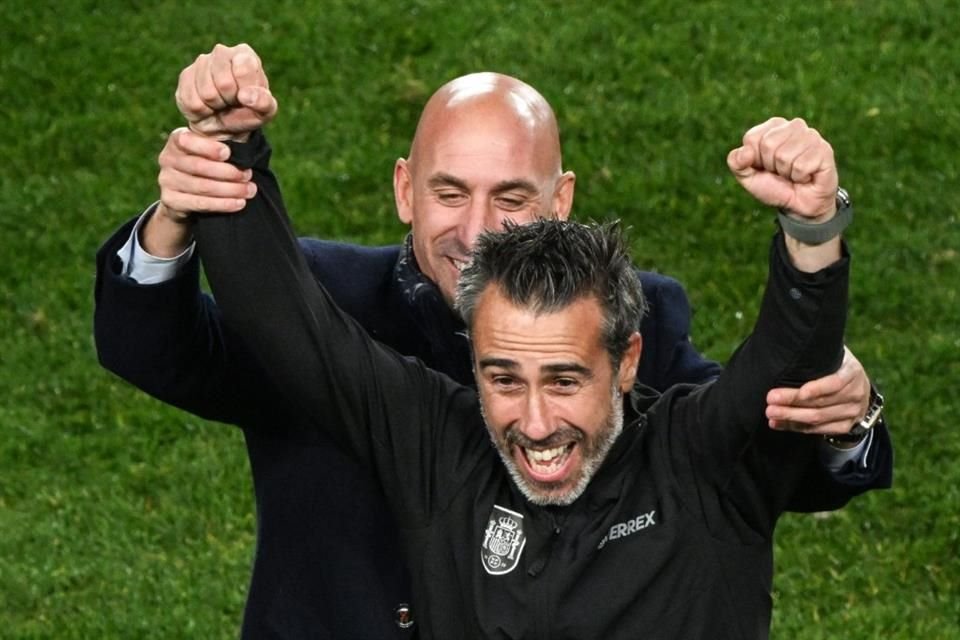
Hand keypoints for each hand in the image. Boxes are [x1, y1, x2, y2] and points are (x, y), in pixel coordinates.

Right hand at [143, 127, 256, 256]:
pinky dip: (223, 204)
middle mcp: (167, 158)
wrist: (185, 196)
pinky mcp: (169, 200)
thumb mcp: (209, 152)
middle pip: (199, 166)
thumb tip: (247, 150)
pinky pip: (200, 203)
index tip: (228, 153)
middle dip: (228, 172)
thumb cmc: (206, 166)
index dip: (207, 148)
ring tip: (249, 190)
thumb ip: (222, 146)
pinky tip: (239, 203)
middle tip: (248, 176)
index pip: (187, 141)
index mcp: (177, 140)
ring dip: (230, 189)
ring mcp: (166, 180)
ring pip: (202, 186)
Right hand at [175, 43, 277, 139]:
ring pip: (207, 94)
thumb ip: (264, 102)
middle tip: (232, 102)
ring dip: (216, 106)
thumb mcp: (265, 111)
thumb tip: (245, 96)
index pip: (244, 69)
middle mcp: (222, 52)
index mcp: (245, 55)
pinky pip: (192, 102)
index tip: (246, 96)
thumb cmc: (248, 112)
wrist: (225, 124)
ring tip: (221, 104)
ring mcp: (201, 62)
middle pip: (224, 83)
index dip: (245, 90)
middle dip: (230, 100)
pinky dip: (202, 112)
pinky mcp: (186, 76)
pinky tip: (207, 107)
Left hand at [726, 117, 837, 220]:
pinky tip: (807, 176)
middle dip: (771, 166)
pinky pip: (801, 166)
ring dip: (786, 173)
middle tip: (782, 172)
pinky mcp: (825, 150)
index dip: (755, 160)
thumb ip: (736, 162)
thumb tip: (744, 152)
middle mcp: (794, 125)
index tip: (765, 167)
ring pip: (785, 156)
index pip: (752, 138)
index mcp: (773, 126)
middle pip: (768, 145)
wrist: (799, 206)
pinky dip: (800, 177)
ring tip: (794, 174)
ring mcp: (812, 136)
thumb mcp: (748, 176)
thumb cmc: (774, 186)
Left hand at [764, 346, 871, 435]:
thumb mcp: (833, 355)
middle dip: (792, 402)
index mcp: (852, 371)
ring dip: (791, 417)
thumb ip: (817, 355)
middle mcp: (855, 393)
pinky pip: (818, 429)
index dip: (817, 389)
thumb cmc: (836, 365)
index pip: (835, 383)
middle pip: (821, 403)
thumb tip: (785, 349)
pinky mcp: (845, 426)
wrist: (859, 387)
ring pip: (818, 418)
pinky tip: (778, 424)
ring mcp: (852, 411)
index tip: (800, 392)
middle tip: (771, 400)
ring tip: (771, 413)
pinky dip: (796, 427)